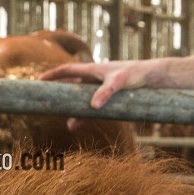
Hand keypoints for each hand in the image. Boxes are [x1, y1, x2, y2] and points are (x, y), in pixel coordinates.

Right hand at [40, 60, 156, 131]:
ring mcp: (101, 87)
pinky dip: (84, 115)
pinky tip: (78, 125)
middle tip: (46, 103)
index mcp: (93, 69)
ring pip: (81, 99)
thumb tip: (93, 106)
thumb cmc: (137, 74)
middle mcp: (95, 78)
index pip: (67, 70)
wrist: (154, 77)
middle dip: (59, 94)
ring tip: (68, 124)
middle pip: (71, 86)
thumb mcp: (120, 82)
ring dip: (73, 111)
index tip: (39, 80)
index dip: (53, 75)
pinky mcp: (109, 96)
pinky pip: (91, 106)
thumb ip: (106, 92)